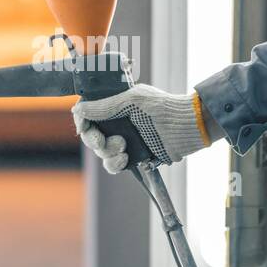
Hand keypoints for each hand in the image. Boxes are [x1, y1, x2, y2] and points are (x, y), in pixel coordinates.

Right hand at [72, 84, 210, 173]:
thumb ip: (105, 106)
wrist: (187, 127)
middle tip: (103, 140)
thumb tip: (78, 109)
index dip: (82, 120)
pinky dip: (114, 164)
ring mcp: (125, 141)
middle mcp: (118, 123)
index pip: (89, 113)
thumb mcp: (132, 101)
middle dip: (95, 139)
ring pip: (101, 152)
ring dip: (107, 152)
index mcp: (116, 106)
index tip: (84, 126)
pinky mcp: (133, 157)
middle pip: (91, 135)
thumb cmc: (163, 107)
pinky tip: (125, 158)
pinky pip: (113, 165)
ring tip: (123, 147)